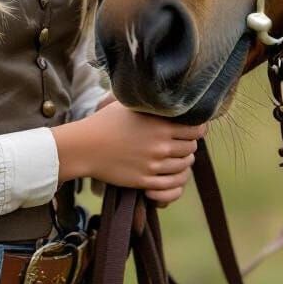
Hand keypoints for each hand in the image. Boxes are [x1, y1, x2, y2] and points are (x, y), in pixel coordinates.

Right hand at [52, 102, 206, 205]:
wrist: (85, 146)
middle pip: (191, 149)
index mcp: (161, 125)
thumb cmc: (106, 121)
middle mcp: (161, 146)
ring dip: (181, 163)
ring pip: (184, 168)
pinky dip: (174, 181)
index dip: (197, 129)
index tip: (191, 129)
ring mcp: (154, 166)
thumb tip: (168, 97)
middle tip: (179, 143)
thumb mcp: (130, 105)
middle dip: (188, 146)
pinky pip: (171, 186)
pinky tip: (167, 174)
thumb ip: (152, 103)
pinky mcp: (145, 181)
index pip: (197, 130)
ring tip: (173, 157)